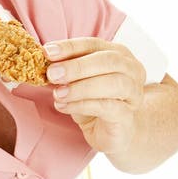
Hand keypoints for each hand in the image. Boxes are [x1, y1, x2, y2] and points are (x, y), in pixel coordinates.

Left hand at [44, 38, 145, 154]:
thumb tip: (44, 63)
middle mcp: (131, 70)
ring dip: (81, 87)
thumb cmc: (96, 104)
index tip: (47, 52)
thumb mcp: (77, 83)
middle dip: (76, 66)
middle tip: (52, 74)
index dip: (70, 47)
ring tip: (57, 93)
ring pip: (112, 83)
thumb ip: (66, 72)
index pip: (94, 44)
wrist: (114, 133)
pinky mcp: (127, 116)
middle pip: (107, 60)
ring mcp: (133, 93)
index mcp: (118, 55)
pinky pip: (108, 107)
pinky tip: (64, 106)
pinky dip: (83, 105)